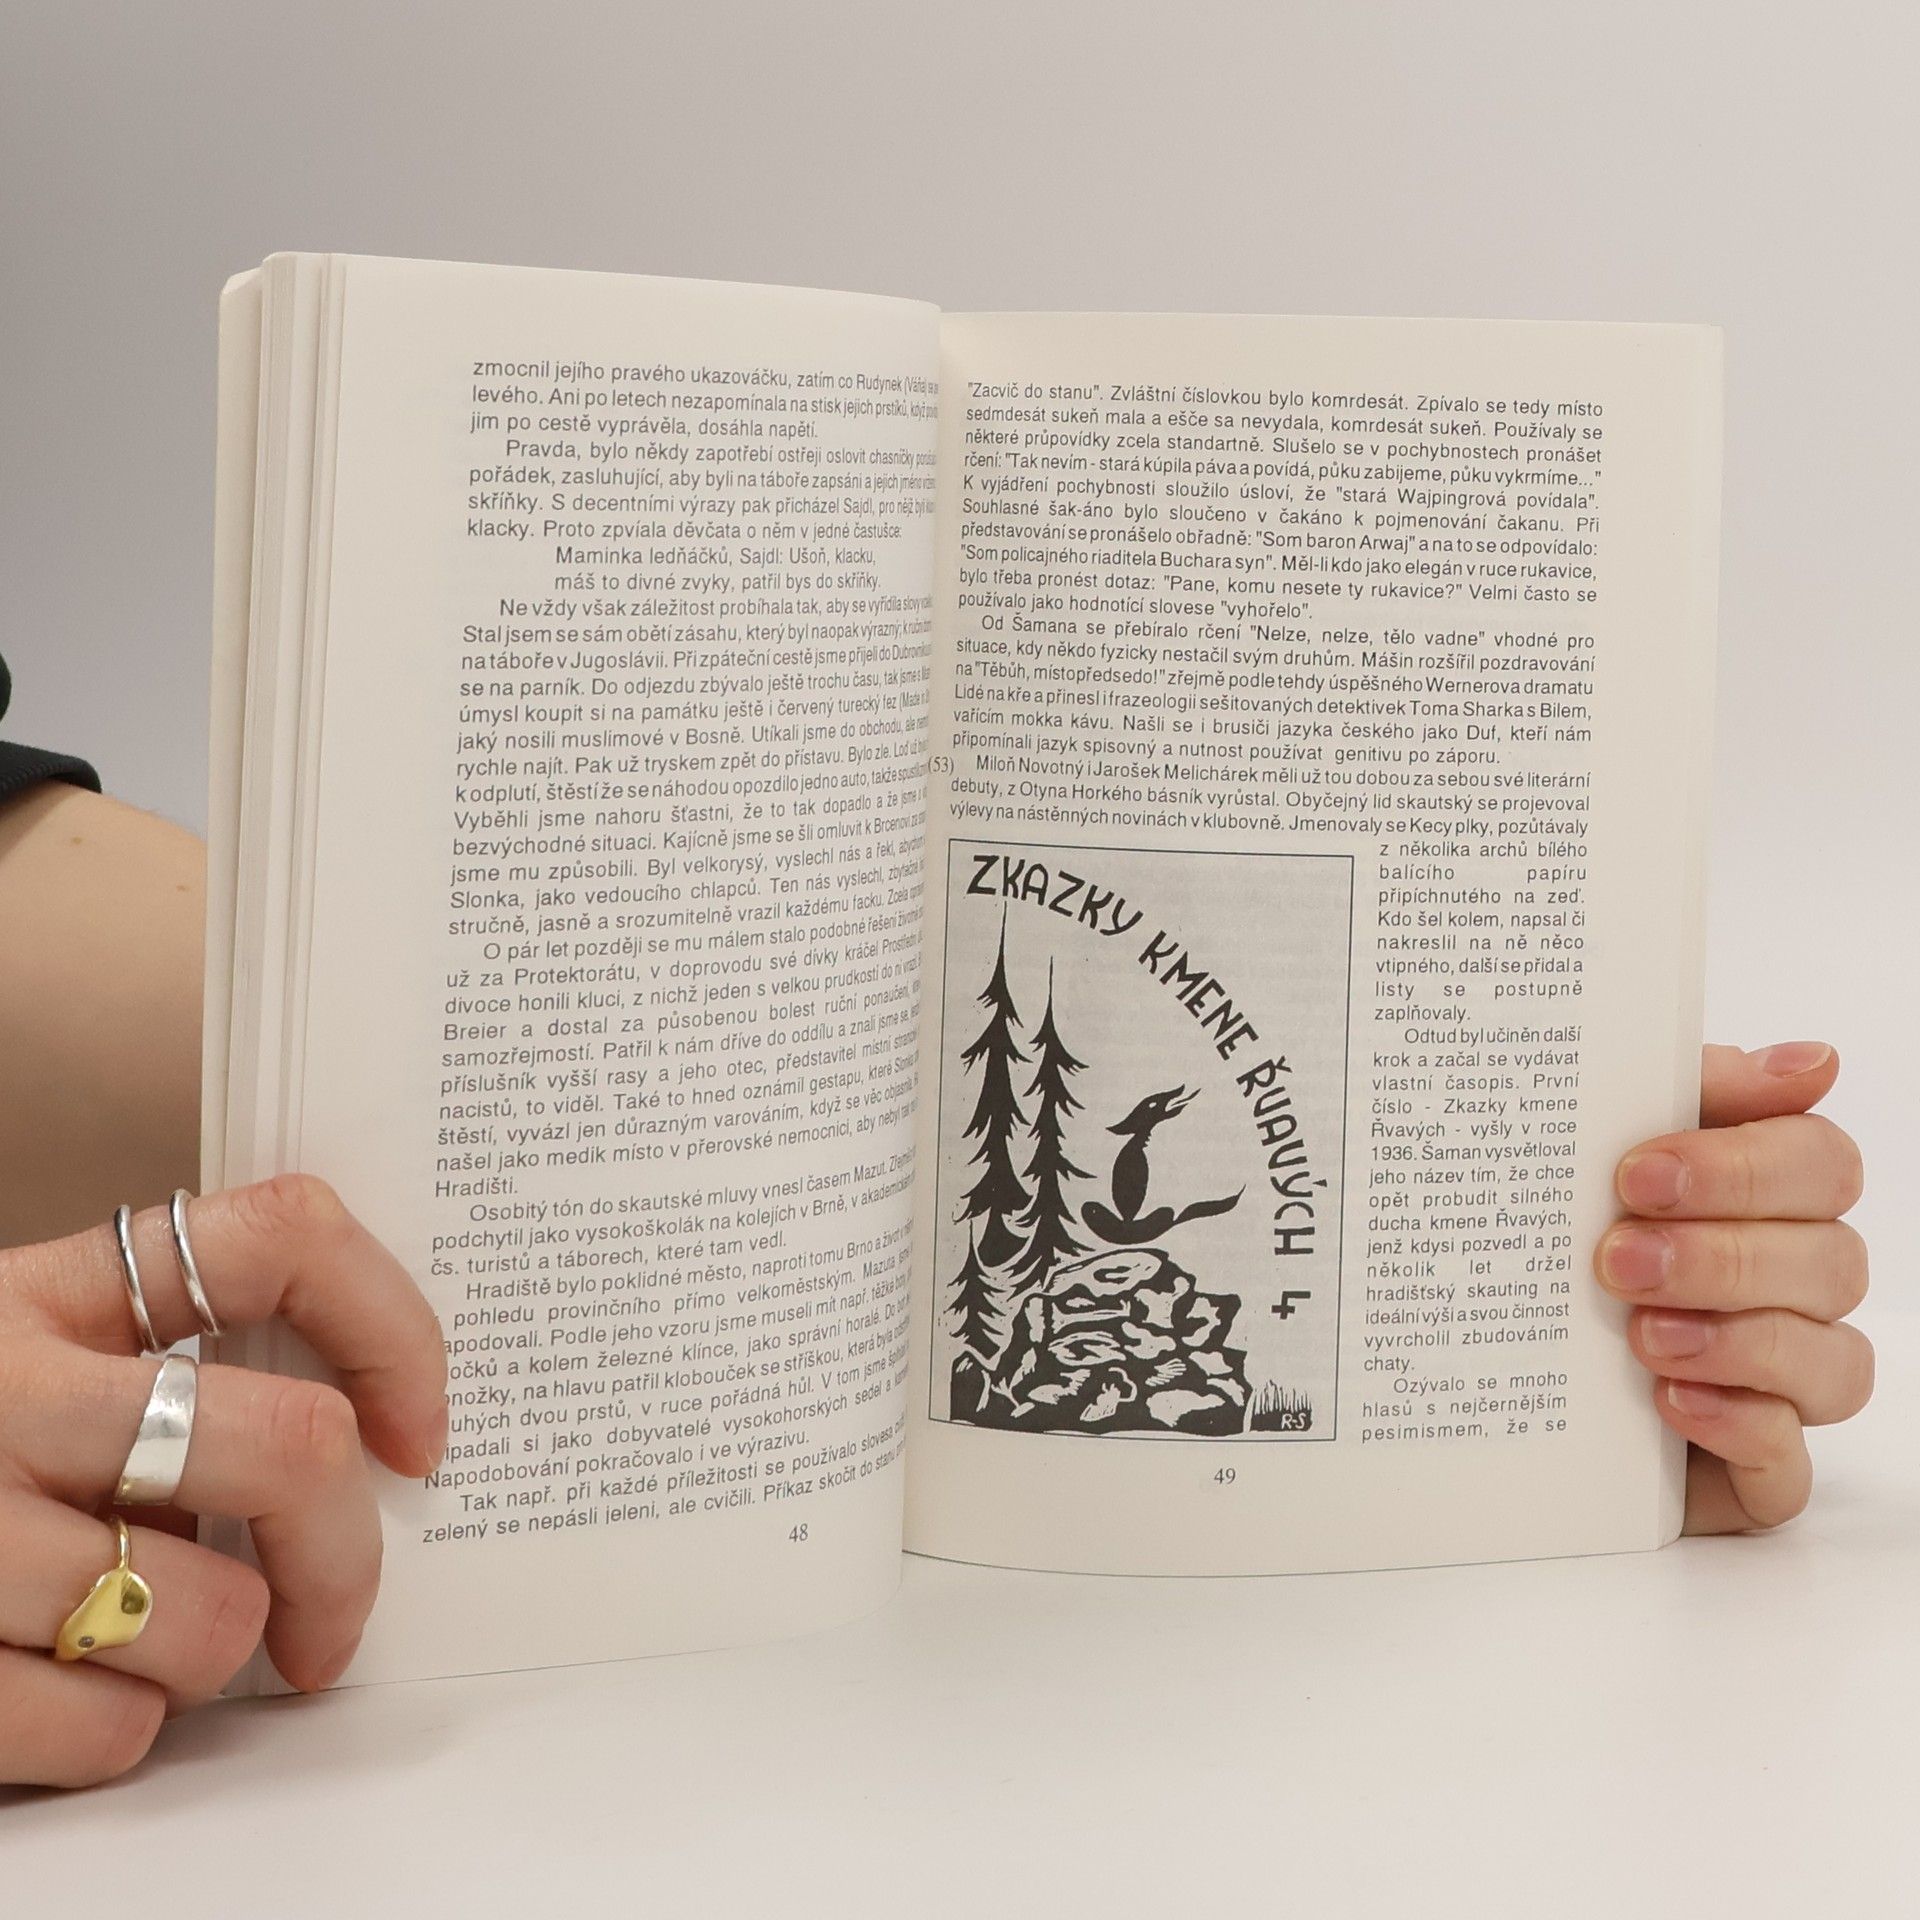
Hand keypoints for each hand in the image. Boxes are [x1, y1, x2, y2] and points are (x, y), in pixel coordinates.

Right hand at [0, 1176, 445, 1787]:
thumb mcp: (29, 1360)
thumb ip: (161, 1363)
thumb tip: (358, 1449)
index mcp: (50, 1291)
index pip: (281, 1237)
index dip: (392, 1331)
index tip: (416, 1435)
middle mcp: (3, 1389)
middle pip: (287, 1446)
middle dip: (344, 1556)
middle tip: (330, 1613)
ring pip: (208, 1614)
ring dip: (213, 1657)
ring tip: (155, 1643)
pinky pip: (106, 1729)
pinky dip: (121, 1734)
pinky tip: (74, 1696)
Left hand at [1595, 1043, 1869, 1533]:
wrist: (1481, 1353)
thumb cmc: (1558, 1229)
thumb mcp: (1598, 1145)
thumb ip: (1694, 1090)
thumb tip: (1811, 1063)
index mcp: (1768, 1197)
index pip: (1821, 1163)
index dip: (1744, 1166)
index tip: (1640, 1170)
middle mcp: (1792, 1286)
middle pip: (1830, 1261)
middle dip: (1722, 1256)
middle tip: (1617, 1257)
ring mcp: (1782, 1382)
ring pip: (1833, 1362)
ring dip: (1738, 1342)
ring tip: (1640, 1335)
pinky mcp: (1752, 1468)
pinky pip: (1790, 1463)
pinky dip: (1738, 1426)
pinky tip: (1670, 1401)